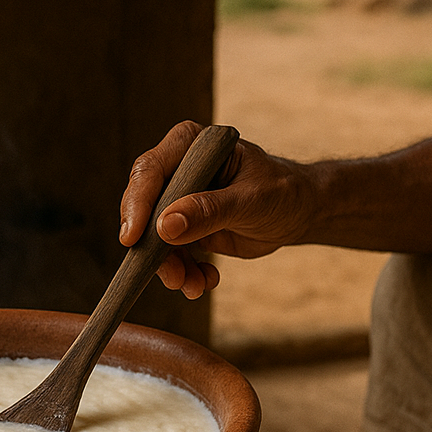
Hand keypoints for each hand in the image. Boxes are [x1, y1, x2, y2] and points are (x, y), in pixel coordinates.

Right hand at [119, 119, 309, 297]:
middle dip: (154, 246)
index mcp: (191, 145)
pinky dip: (184, 272)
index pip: (151, 170)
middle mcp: (179, 169)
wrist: (299, 213)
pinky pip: (170, 254)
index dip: (137, 203)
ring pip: (154, 237)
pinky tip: (205, 280)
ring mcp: (178, 200)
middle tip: (170, 275)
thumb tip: (165, 226)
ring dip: (170, 267)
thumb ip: (209, 211)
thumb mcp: (250, 201)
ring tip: (193, 286)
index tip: (132, 238)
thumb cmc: (282, 192)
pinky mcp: (183, 226)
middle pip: (145, 207)